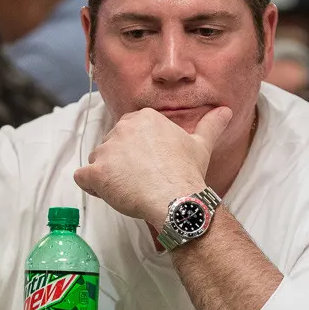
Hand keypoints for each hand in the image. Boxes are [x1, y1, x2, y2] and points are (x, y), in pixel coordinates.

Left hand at [73, 106, 233, 226]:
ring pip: (98, 162)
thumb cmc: (188, 172)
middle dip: (121, 163)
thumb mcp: (201, 144)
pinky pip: (82, 178)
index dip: (135, 152)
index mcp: (143, 118)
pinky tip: (109, 194)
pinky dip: (91, 187)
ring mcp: (107, 150)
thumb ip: (211, 125)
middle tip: (141, 180)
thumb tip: (225, 111)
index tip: (148, 166)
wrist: (178, 198)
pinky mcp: (96, 172)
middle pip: (111, 146)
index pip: (128, 132)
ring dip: (108, 176)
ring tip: (129, 190)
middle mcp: (122, 128)